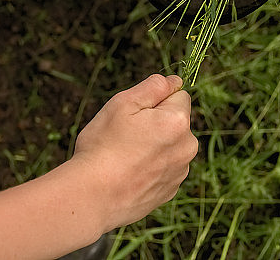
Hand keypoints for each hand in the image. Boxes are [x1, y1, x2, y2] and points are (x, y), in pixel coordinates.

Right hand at [71, 74, 197, 229]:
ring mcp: (180, 171)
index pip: (178, 95)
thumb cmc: (104, 147)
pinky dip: (151, 167)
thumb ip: (153, 87)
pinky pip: (164, 168)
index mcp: (179, 122)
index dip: (155, 100)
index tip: (136, 113)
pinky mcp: (170, 190)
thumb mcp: (123, 104)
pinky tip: (129, 174)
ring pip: (170, 146)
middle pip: (176, 121)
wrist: (92, 197)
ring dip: (155, 145)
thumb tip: (174, 81)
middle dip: (157, 122)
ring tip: (125, 157)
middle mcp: (187, 147)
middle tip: (127, 135)